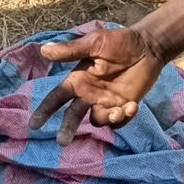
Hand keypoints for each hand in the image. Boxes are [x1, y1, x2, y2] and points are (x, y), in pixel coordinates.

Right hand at [34, 26, 166, 145]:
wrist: (148, 47)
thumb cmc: (119, 41)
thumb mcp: (94, 43)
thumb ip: (71, 50)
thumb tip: (44, 50)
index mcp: (78, 80)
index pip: (57, 97)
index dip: (45, 110)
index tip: (34, 125)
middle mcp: (89, 94)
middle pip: (72, 116)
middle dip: (67, 129)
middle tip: (63, 142)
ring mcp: (106, 102)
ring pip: (97, 120)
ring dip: (105, 118)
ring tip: (117, 109)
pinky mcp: (124, 107)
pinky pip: (118, 121)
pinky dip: (123, 117)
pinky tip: (133, 106)